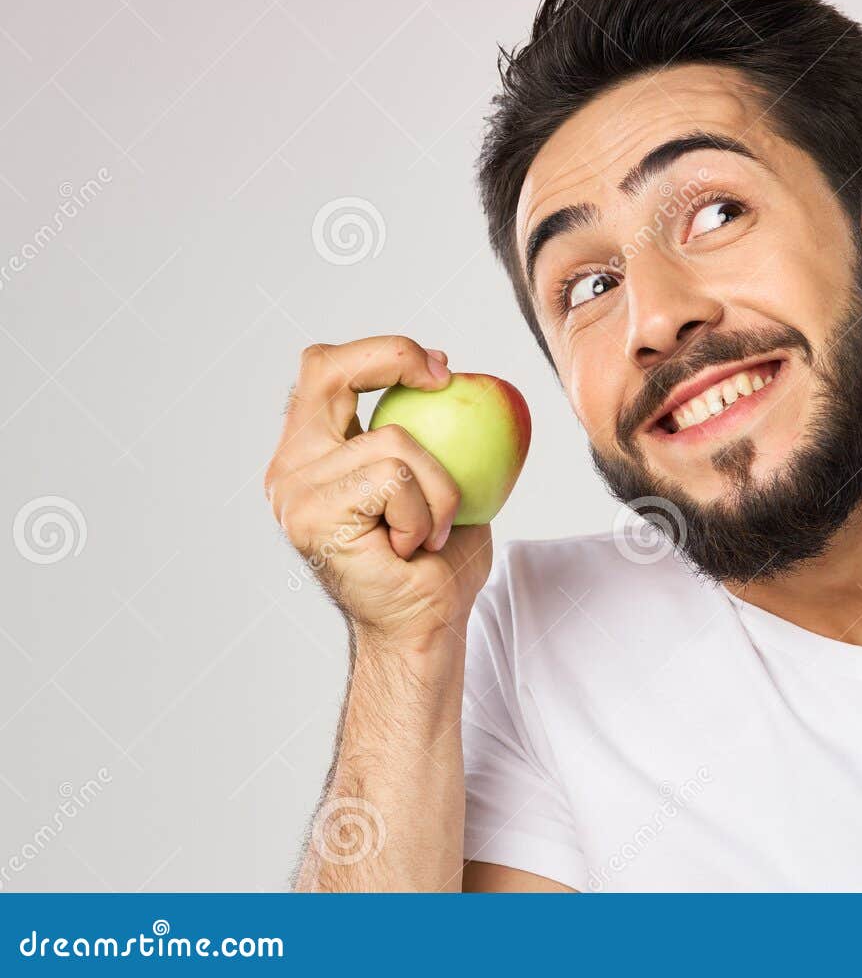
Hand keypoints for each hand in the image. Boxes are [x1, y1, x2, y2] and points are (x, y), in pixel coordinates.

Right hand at [264, 336, 492, 649]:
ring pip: (393, 443)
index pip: (327, 368)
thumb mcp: (440, 478)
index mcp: (315, 450)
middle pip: (326, 369)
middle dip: (392, 357)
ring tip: (429, 530)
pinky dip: (426, 513)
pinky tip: (412, 547)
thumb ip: (431, 432)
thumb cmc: (437, 560)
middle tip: (442, 379)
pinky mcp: (315, 517)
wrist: (427, 625)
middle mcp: (291, 466)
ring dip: (439, 488)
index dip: (385, 352)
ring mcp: (297, 492)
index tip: (442, 370)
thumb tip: (453, 373)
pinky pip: (396, 481)